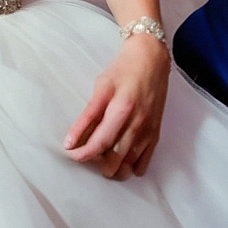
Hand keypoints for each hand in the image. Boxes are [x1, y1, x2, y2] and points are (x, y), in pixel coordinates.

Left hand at [64, 29, 169, 179]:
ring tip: (103, 159)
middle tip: (88, 155)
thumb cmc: (124, 70)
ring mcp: (148, 130)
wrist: (151, 60)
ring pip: (128, 165)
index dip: (83, 154)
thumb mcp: (101, 87)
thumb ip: (88, 115)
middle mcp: (138, 123)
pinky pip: (144, 163)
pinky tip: (121, 159)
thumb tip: (72, 140)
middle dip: (97, 164)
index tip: (72, 154)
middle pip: (115, 160)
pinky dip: (130, 167)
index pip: (100, 143)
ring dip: (113, 168)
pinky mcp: (156, 134)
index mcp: (122, 108)